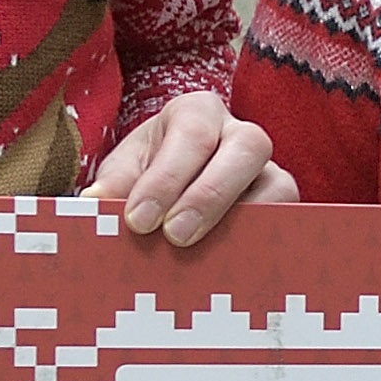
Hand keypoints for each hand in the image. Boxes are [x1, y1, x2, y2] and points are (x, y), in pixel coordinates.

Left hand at [90, 92, 292, 245]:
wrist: (176, 190)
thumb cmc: (148, 175)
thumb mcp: (125, 171)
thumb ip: (113, 184)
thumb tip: (92, 203)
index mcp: (198, 112)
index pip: (191, 135)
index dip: (166, 178)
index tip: (137, 221)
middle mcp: (242, 134)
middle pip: (246, 148)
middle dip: (209, 195)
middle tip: (174, 237)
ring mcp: (271, 171)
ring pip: (279, 186)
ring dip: (245, 221)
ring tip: (209, 256)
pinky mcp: (286, 207)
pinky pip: (288, 222)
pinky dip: (264, 244)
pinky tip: (234, 268)